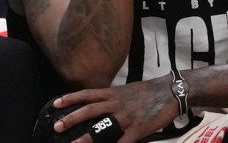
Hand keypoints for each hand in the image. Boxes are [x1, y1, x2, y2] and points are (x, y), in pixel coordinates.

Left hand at [51, 77, 179, 142]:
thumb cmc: (148, 91)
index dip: (70, 98)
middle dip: (71, 118)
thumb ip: (112, 97)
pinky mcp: (137, 129)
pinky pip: (123, 142)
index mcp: (112, 93)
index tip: (55, 103)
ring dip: (86, 138)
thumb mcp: (126, 90)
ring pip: (102, 127)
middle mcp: (115, 103)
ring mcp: (126, 117)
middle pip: (89, 110)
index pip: (86, 95)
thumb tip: (99, 103)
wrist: (171, 91)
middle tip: (57, 127)